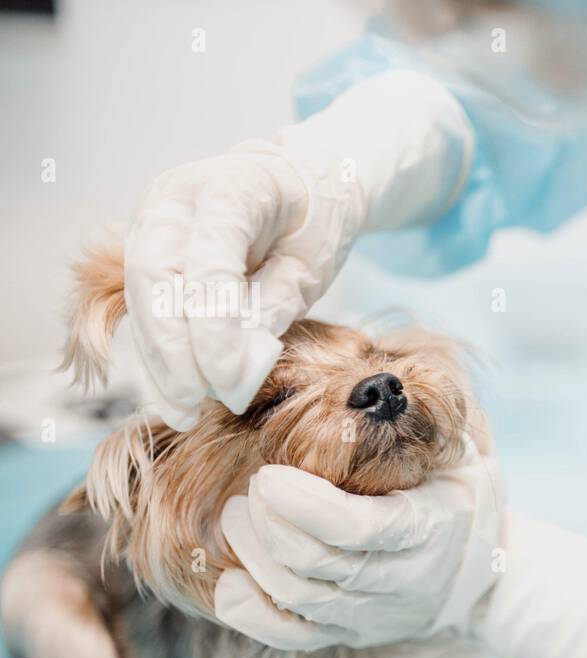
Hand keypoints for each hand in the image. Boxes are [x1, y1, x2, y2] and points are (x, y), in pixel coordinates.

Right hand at [122, 70, 474, 430]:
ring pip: (139, 294)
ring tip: (183, 412)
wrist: (299, 183)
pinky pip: (142, 303)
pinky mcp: (144, 243)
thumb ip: (272, 310)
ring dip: (157, 359)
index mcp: (230, 187)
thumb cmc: (313, 224)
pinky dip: (158, 349)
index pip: (207, 262)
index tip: (228, 383)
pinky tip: (175, 391)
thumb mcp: (310, 266)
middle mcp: (177, 196)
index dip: (214, 330)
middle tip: (195, 405)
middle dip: (172, 351)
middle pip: (155, 277)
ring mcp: (152, 216)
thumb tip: (237, 371)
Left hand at [215, 440, 503, 651]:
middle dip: (269, 524)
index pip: (359, 529)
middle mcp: (403, 579)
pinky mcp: (350, 633)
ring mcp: (375, 613)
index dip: (306, 507)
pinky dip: (254, 617)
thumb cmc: (459, 494)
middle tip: (252, 487)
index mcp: (430, 527)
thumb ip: (424, 424)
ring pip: (300, 599)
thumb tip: (372, 380)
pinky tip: (229, 585)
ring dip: (256, 558)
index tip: (269, 477)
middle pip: (319, 564)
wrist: (486, 572)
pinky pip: (295, 637)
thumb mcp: (461, 453)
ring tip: (237, 515)